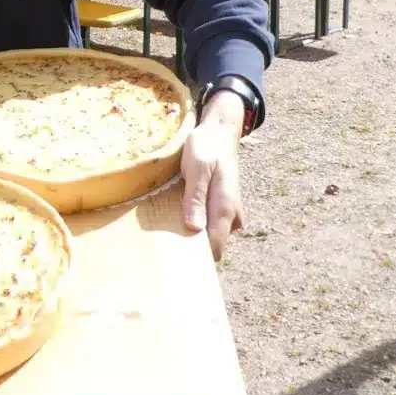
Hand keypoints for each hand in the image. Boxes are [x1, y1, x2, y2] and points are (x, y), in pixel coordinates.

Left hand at [180, 90, 245, 260]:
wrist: (219, 132)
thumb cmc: (206, 147)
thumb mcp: (197, 168)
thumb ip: (196, 197)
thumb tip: (194, 228)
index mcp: (226, 208)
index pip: (215, 248)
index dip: (197, 259)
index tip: (174, 263)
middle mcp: (232, 216)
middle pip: (211, 245)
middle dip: (190, 247)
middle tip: (163, 244)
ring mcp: (229, 213)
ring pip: (209, 235)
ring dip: (190, 234)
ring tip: (166, 228)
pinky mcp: (221, 208)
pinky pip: (207, 224)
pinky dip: (193, 223)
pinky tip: (175, 216)